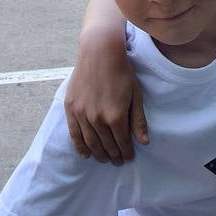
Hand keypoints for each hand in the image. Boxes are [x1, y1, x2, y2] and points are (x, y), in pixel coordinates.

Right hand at [64, 48, 147, 164]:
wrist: (100, 53)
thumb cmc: (123, 72)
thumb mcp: (136, 95)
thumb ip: (138, 120)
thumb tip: (144, 142)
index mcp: (115, 116)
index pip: (122, 142)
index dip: (126, 152)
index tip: (129, 158)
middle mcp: (97, 119)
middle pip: (106, 145)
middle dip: (114, 155)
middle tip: (118, 162)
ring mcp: (82, 115)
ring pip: (90, 142)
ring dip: (98, 154)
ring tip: (105, 160)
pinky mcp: (71, 109)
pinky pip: (74, 134)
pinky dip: (79, 147)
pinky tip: (86, 154)